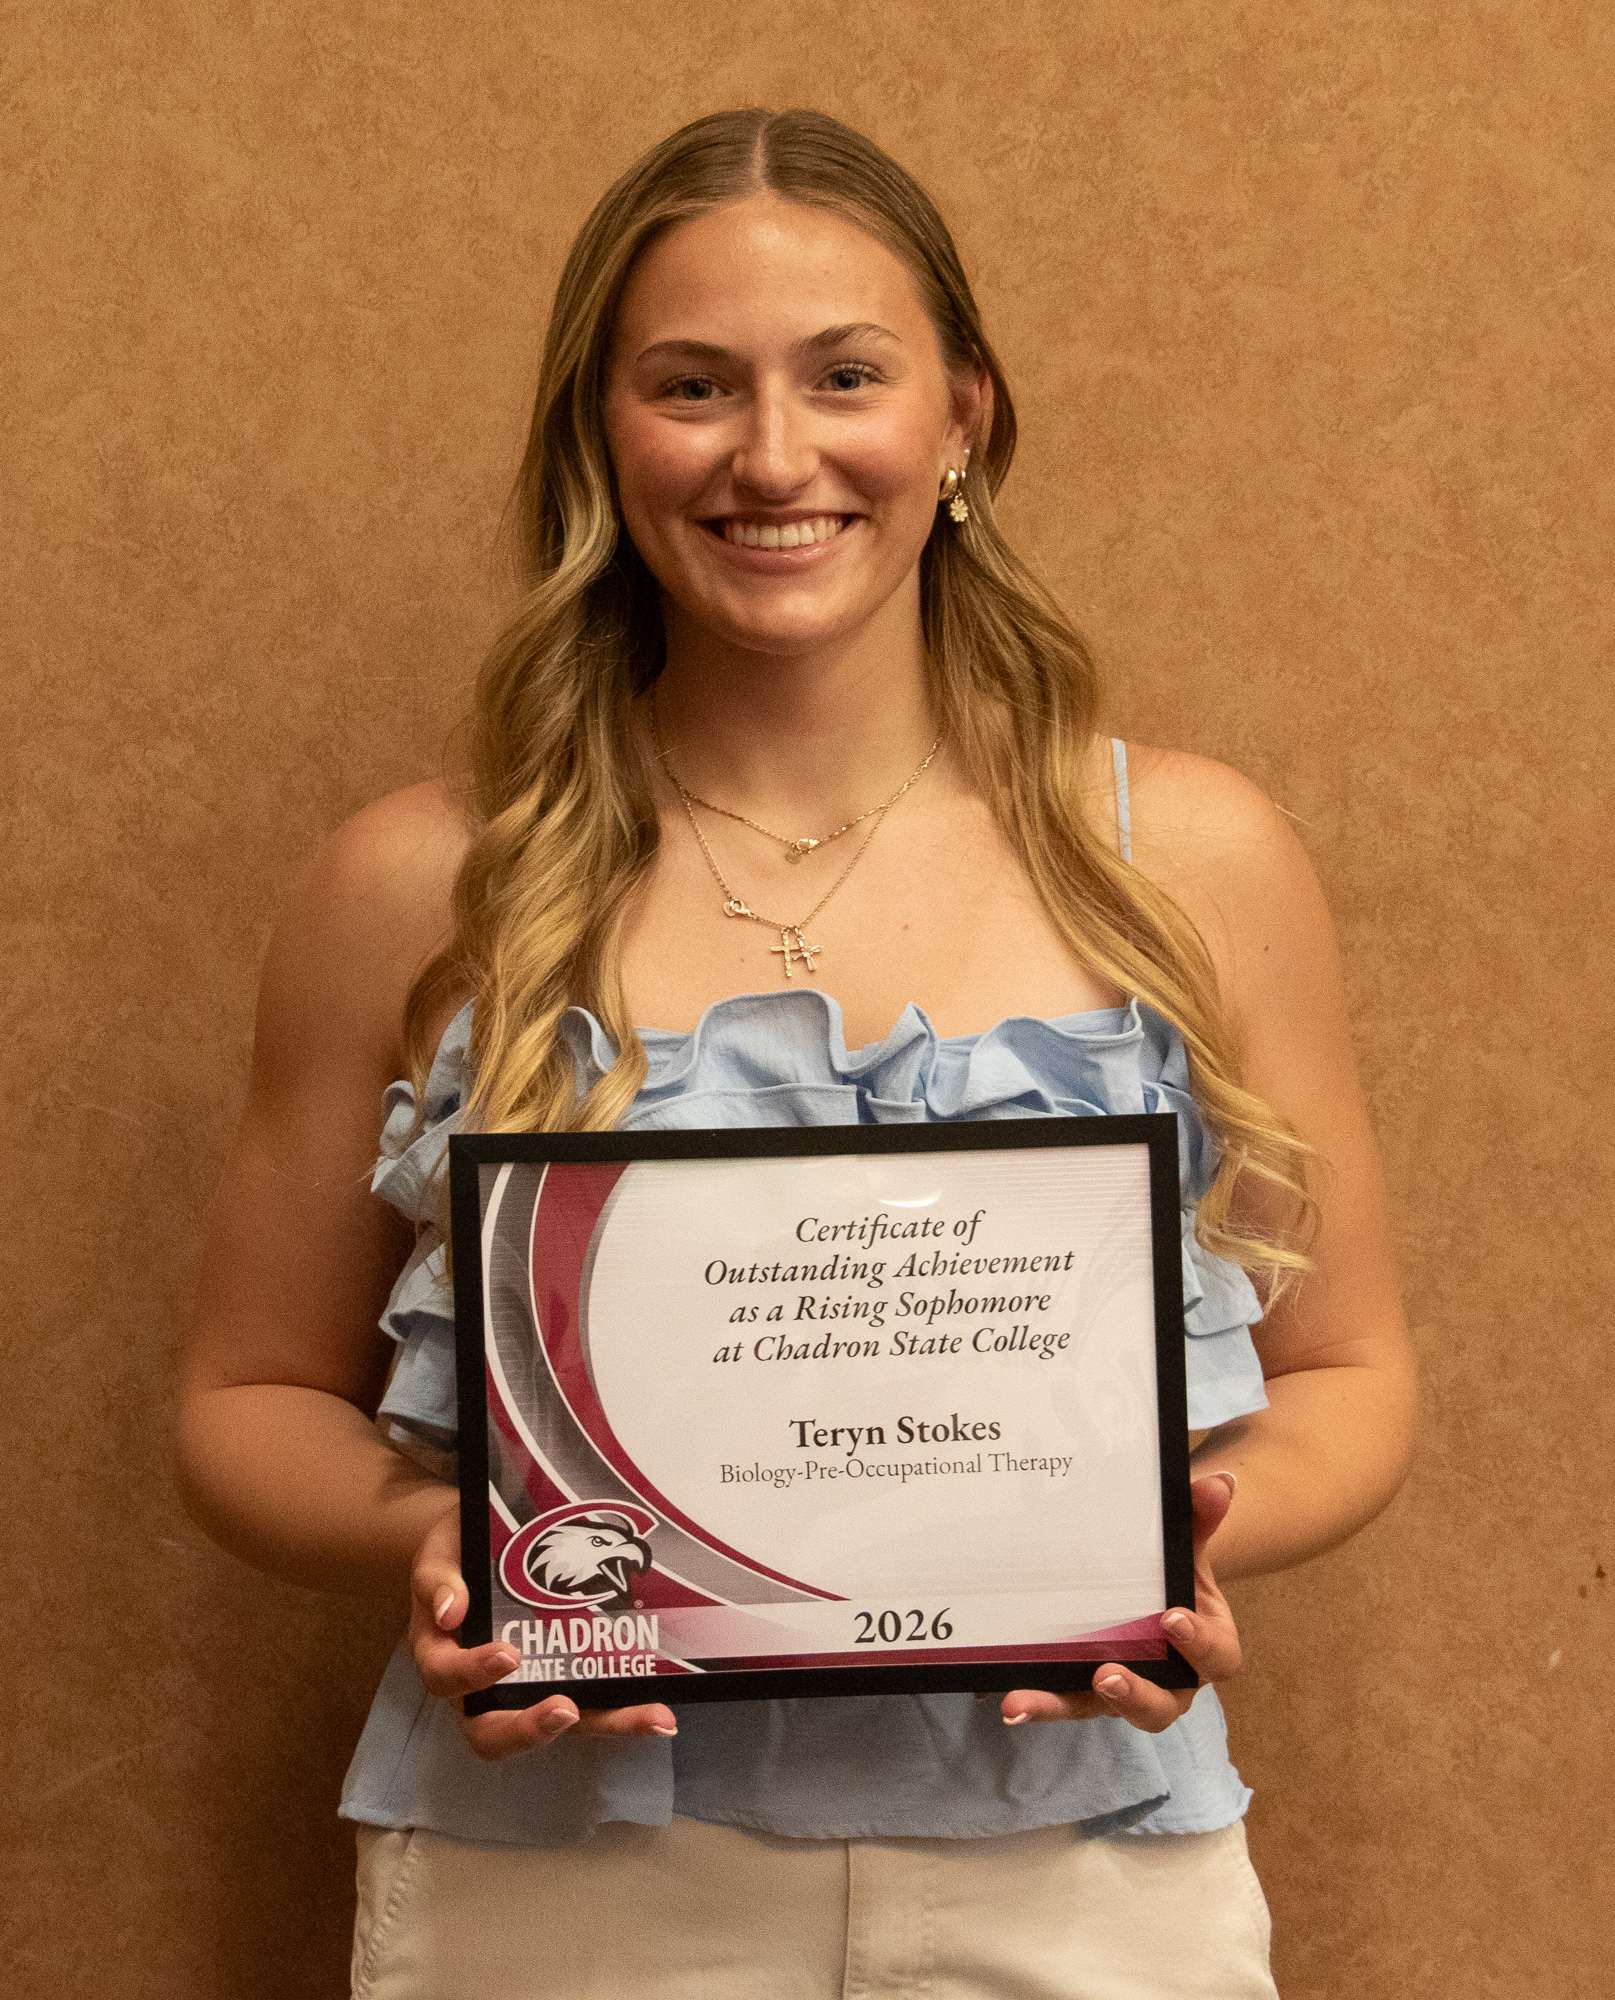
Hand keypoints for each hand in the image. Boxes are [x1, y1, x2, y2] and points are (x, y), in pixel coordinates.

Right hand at [409, 1505, 677, 1759]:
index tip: (507, 1653)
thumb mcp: (439, 1554)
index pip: (446, 1680)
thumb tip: (449, 1610)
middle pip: (492, 1733)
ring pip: (556, 1726)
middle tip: (564, 1708)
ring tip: (649, 1718)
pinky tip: (659, 1712)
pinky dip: (624, 1712)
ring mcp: (526, 1690)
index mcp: (443, 1657)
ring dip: (605, 1725)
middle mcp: (480, 1689)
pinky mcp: (565, 1682)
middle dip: (530, 1728)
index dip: (473, 1674)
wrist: (479, 1541)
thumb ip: (437, 1579)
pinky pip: (591, 1705)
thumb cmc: (456, 1554)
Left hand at [993, 1470, 1241, 1732]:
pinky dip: (1040, 1703)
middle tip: (1108, 1675)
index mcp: (1207, 1647)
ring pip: (1101, 1710)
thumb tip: (1220, 1482)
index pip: (1215, 1655)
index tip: (1171, 1618)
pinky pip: (1063, 1701)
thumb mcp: (1186, 1543)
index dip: (1199, 1643)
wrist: (1150, 1584)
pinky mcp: (1084, 1691)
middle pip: (1161, 1706)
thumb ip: (1198, 1516)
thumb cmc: (1174, 1570)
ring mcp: (1123, 1692)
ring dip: (1063, 1706)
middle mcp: (1168, 1680)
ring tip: (1027, 1700)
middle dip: (1135, 1695)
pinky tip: (1011, 1702)